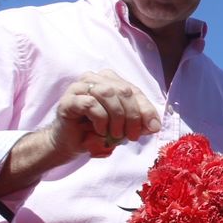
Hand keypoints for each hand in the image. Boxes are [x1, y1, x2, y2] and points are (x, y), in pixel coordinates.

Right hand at [45, 70, 162, 160]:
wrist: (71, 144)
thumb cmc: (97, 132)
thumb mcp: (124, 127)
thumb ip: (139, 122)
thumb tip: (154, 125)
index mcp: (111, 80)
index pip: (135, 91)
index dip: (146, 109)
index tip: (153, 128)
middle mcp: (95, 79)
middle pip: (123, 90)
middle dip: (132, 116)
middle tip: (132, 136)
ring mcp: (79, 87)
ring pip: (107, 93)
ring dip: (117, 117)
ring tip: (115, 134)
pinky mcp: (68, 100)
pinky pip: (90, 103)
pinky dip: (100, 119)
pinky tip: (100, 130)